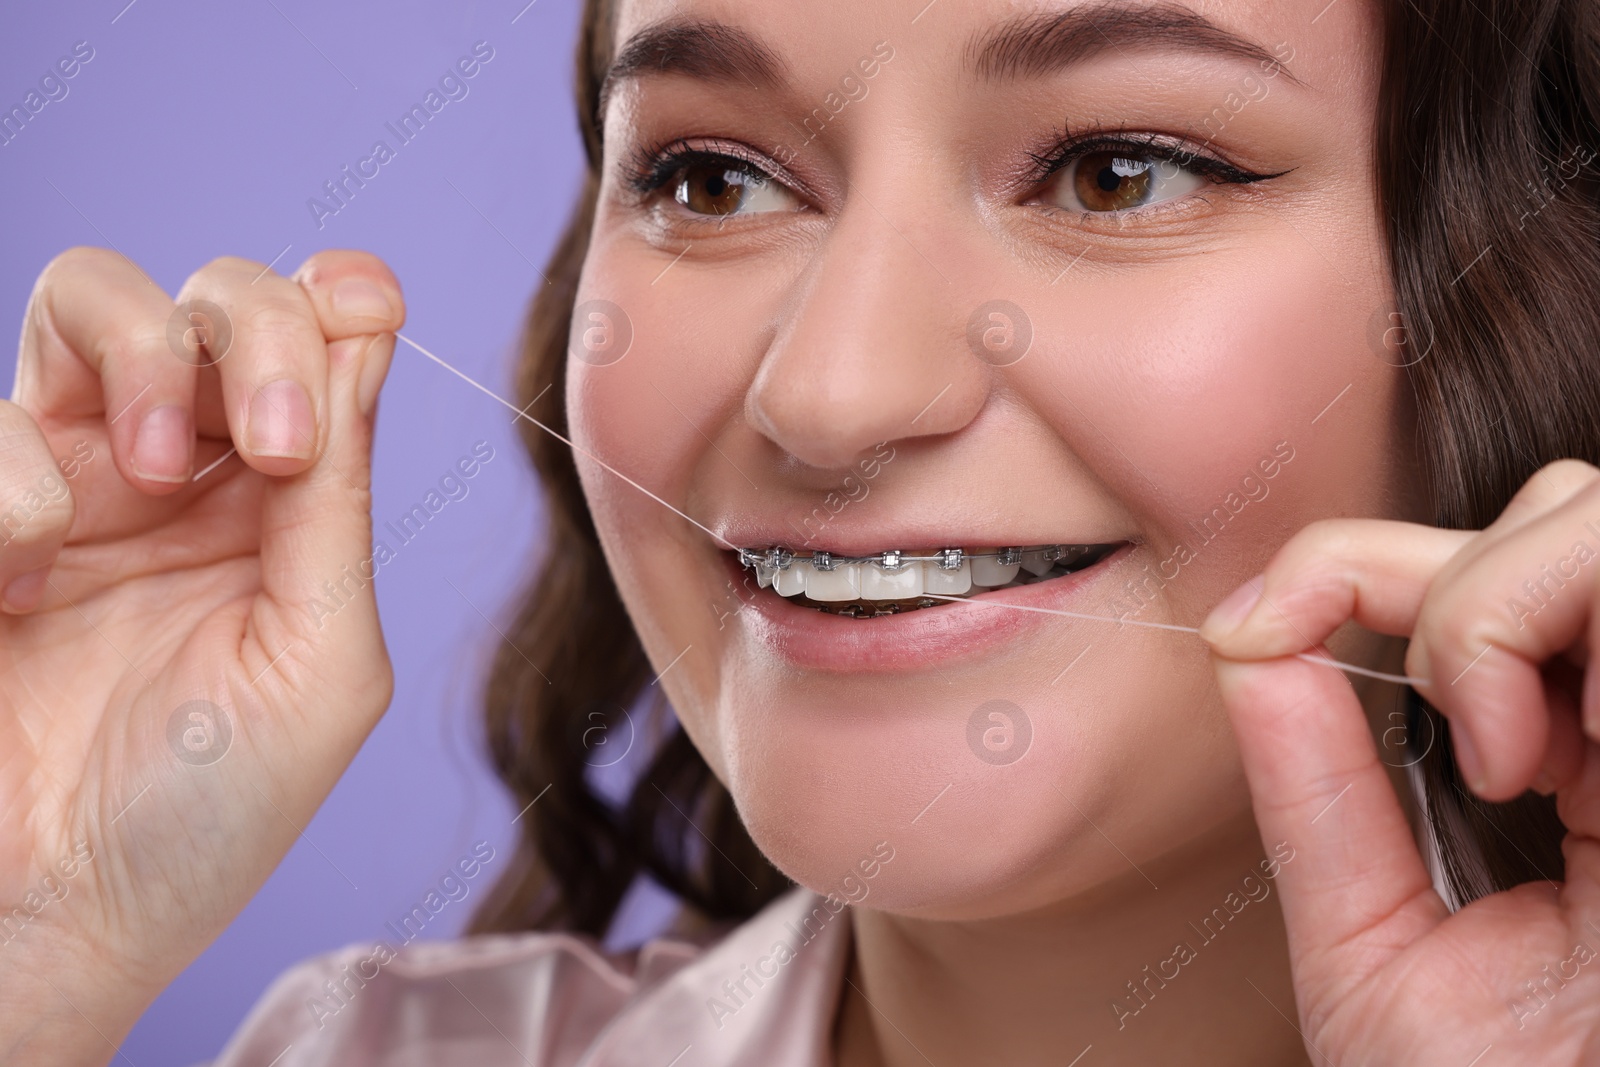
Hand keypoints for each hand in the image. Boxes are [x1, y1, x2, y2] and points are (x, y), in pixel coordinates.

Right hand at [0, 248, 401, 1065]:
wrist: (52, 917)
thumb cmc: (203, 815)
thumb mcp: (318, 663)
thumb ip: (337, 505)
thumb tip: (367, 336)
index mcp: (287, 507)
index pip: (321, 340)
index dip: (339, 299)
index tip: (364, 316)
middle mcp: (186, 472)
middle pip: (219, 295)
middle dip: (255, 330)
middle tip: (269, 450)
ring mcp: (69, 476)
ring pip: (92, 295)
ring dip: (142, 356)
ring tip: (150, 478)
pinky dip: (16, 485)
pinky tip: (28, 584)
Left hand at [1200, 460, 1599, 1064]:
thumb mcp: (1374, 952)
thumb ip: (1317, 799)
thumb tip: (1248, 648)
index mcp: (1573, 766)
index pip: (1485, 570)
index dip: (1350, 562)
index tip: (1258, 629)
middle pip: (1561, 513)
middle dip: (1444, 579)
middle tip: (1427, 726)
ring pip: (1594, 518)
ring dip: (1500, 605)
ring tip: (1501, 761)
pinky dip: (1551, 629)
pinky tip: (1553, 762)